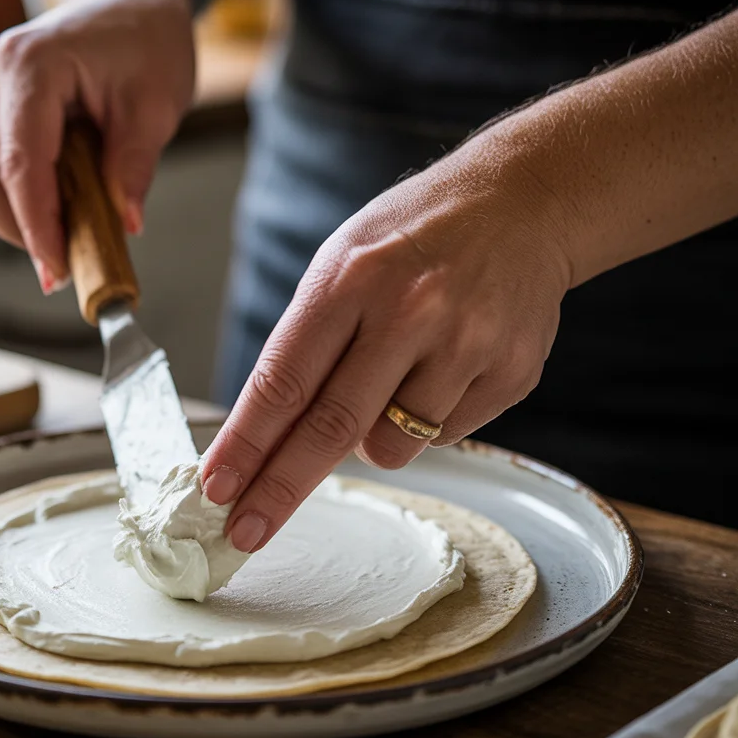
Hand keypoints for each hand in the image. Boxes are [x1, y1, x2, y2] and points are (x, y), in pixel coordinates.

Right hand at [0, 0, 193, 291]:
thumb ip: (135, 164)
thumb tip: (126, 224)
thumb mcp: (156, 105)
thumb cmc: (147, 44)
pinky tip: (61, 217)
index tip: (57, 271)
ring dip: (20, 221)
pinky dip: (22, 202)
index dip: (36, 225)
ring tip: (71, 246)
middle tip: (67, 272)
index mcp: (30, 64)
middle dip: (22, 232)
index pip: (21, 163)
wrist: (130, 4)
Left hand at [201, 145, 572, 552]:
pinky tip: (443, 366)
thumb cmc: (412, 239)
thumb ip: (309, 345)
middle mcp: (409, 312)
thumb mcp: (342, 263)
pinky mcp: (510, 373)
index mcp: (350, 279)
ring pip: (390, 446)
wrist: (521, 205)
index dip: (246, 444)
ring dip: (372, 437)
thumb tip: (270, 439)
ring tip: (394, 375)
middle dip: (279, 489)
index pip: (283, 381)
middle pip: (330, 428)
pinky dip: (426, 421)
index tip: (216, 488)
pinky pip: (443, 436)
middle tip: (245, 533)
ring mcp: (466, 344)